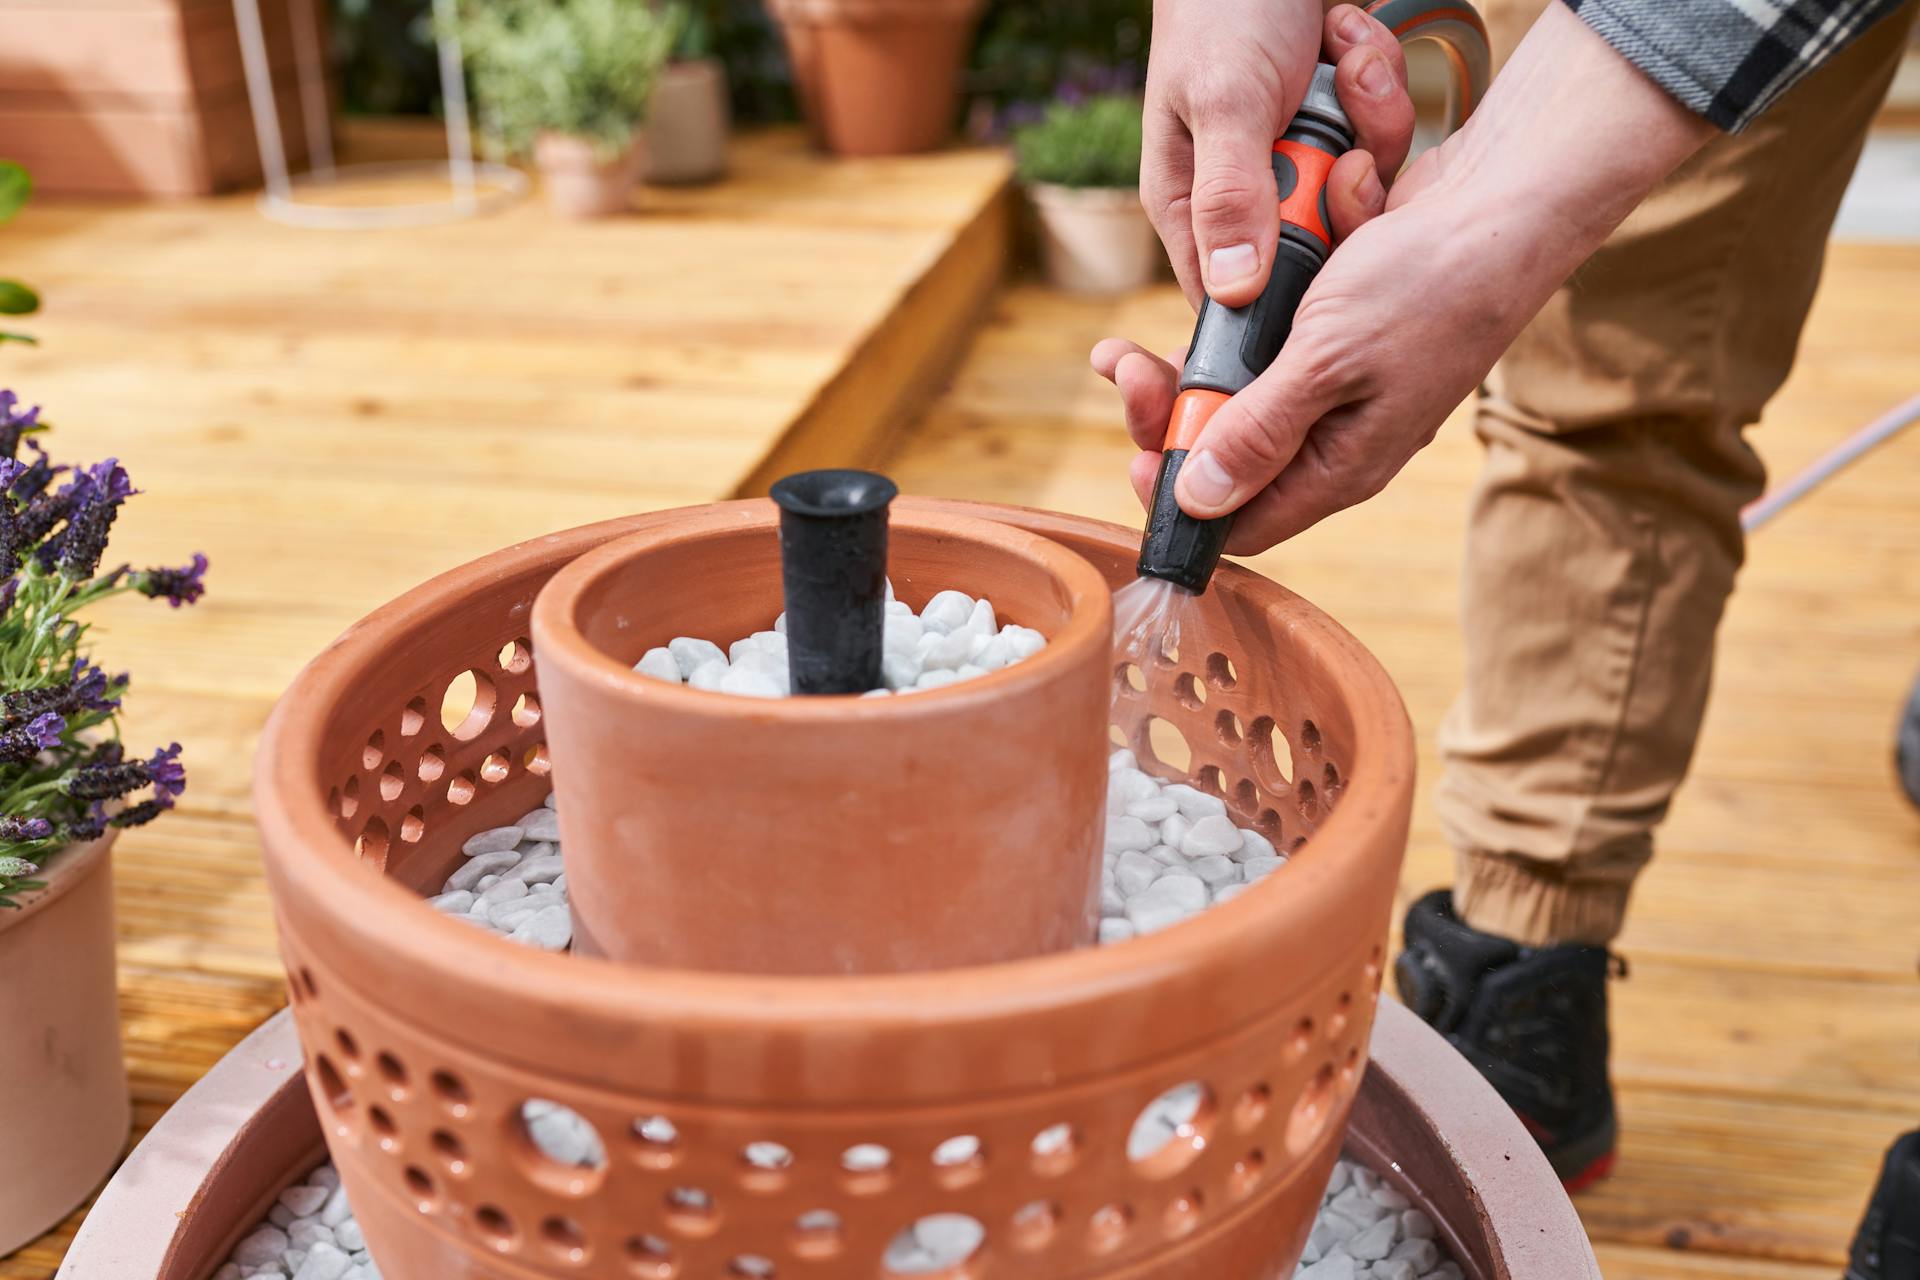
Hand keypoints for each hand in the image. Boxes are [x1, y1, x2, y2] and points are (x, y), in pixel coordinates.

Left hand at [1101, 3, 1717, 552]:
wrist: (1504, 200)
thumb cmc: (1430, 283)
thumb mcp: (1327, 360)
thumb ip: (1260, 431)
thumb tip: (1200, 504)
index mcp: (1339, 465)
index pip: (1243, 522)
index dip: (1182, 501)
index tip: (1133, 452)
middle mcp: (1335, 435)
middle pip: (1228, 451)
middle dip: (1170, 408)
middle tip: (1125, 364)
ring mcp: (1335, 382)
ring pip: (1238, 385)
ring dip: (1203, 346)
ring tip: (1151, 329)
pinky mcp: (1333, 330)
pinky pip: (1271, 330)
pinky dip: (1259, 299)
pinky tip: (1265, 275)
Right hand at [1143, 2, 1417, 308]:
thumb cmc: (1224, 11)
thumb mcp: (1225, 102)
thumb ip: (1230, 195)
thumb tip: (1233, 293)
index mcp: (1192, 207)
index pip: (1235, 296)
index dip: (1284, 292)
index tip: (1324, 252)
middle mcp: (1246, 196)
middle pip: (1318, 245)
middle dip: (1343, 182)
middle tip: (1337, 133)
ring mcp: (1298, 161)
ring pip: (1360, 186)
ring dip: (1368, 116)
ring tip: (1345, 58)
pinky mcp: (1337, 129)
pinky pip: (1380, 136)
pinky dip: (1375, 83)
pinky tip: (1347, 36)